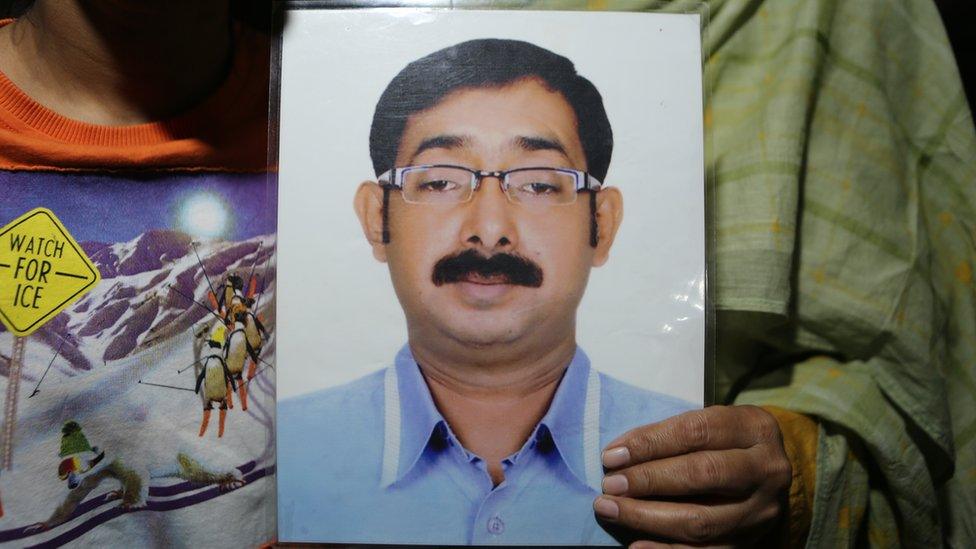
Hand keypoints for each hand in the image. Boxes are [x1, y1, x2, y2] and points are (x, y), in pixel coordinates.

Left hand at [593, 405, 790, 546]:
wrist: (770, 475)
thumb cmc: (728, 441)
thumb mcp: (712, 424)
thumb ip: (669, 434)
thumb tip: (618, 454)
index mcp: (755, 428)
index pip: (696, 431)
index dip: (650, 443)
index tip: (613, 455)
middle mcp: (766, 469)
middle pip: (702, 474)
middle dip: (648, 480)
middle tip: (610, 485)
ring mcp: (762, 510)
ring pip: (701, 520)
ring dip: (648, 517)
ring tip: (611, 509)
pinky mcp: (751, 542)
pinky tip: (636, 545)